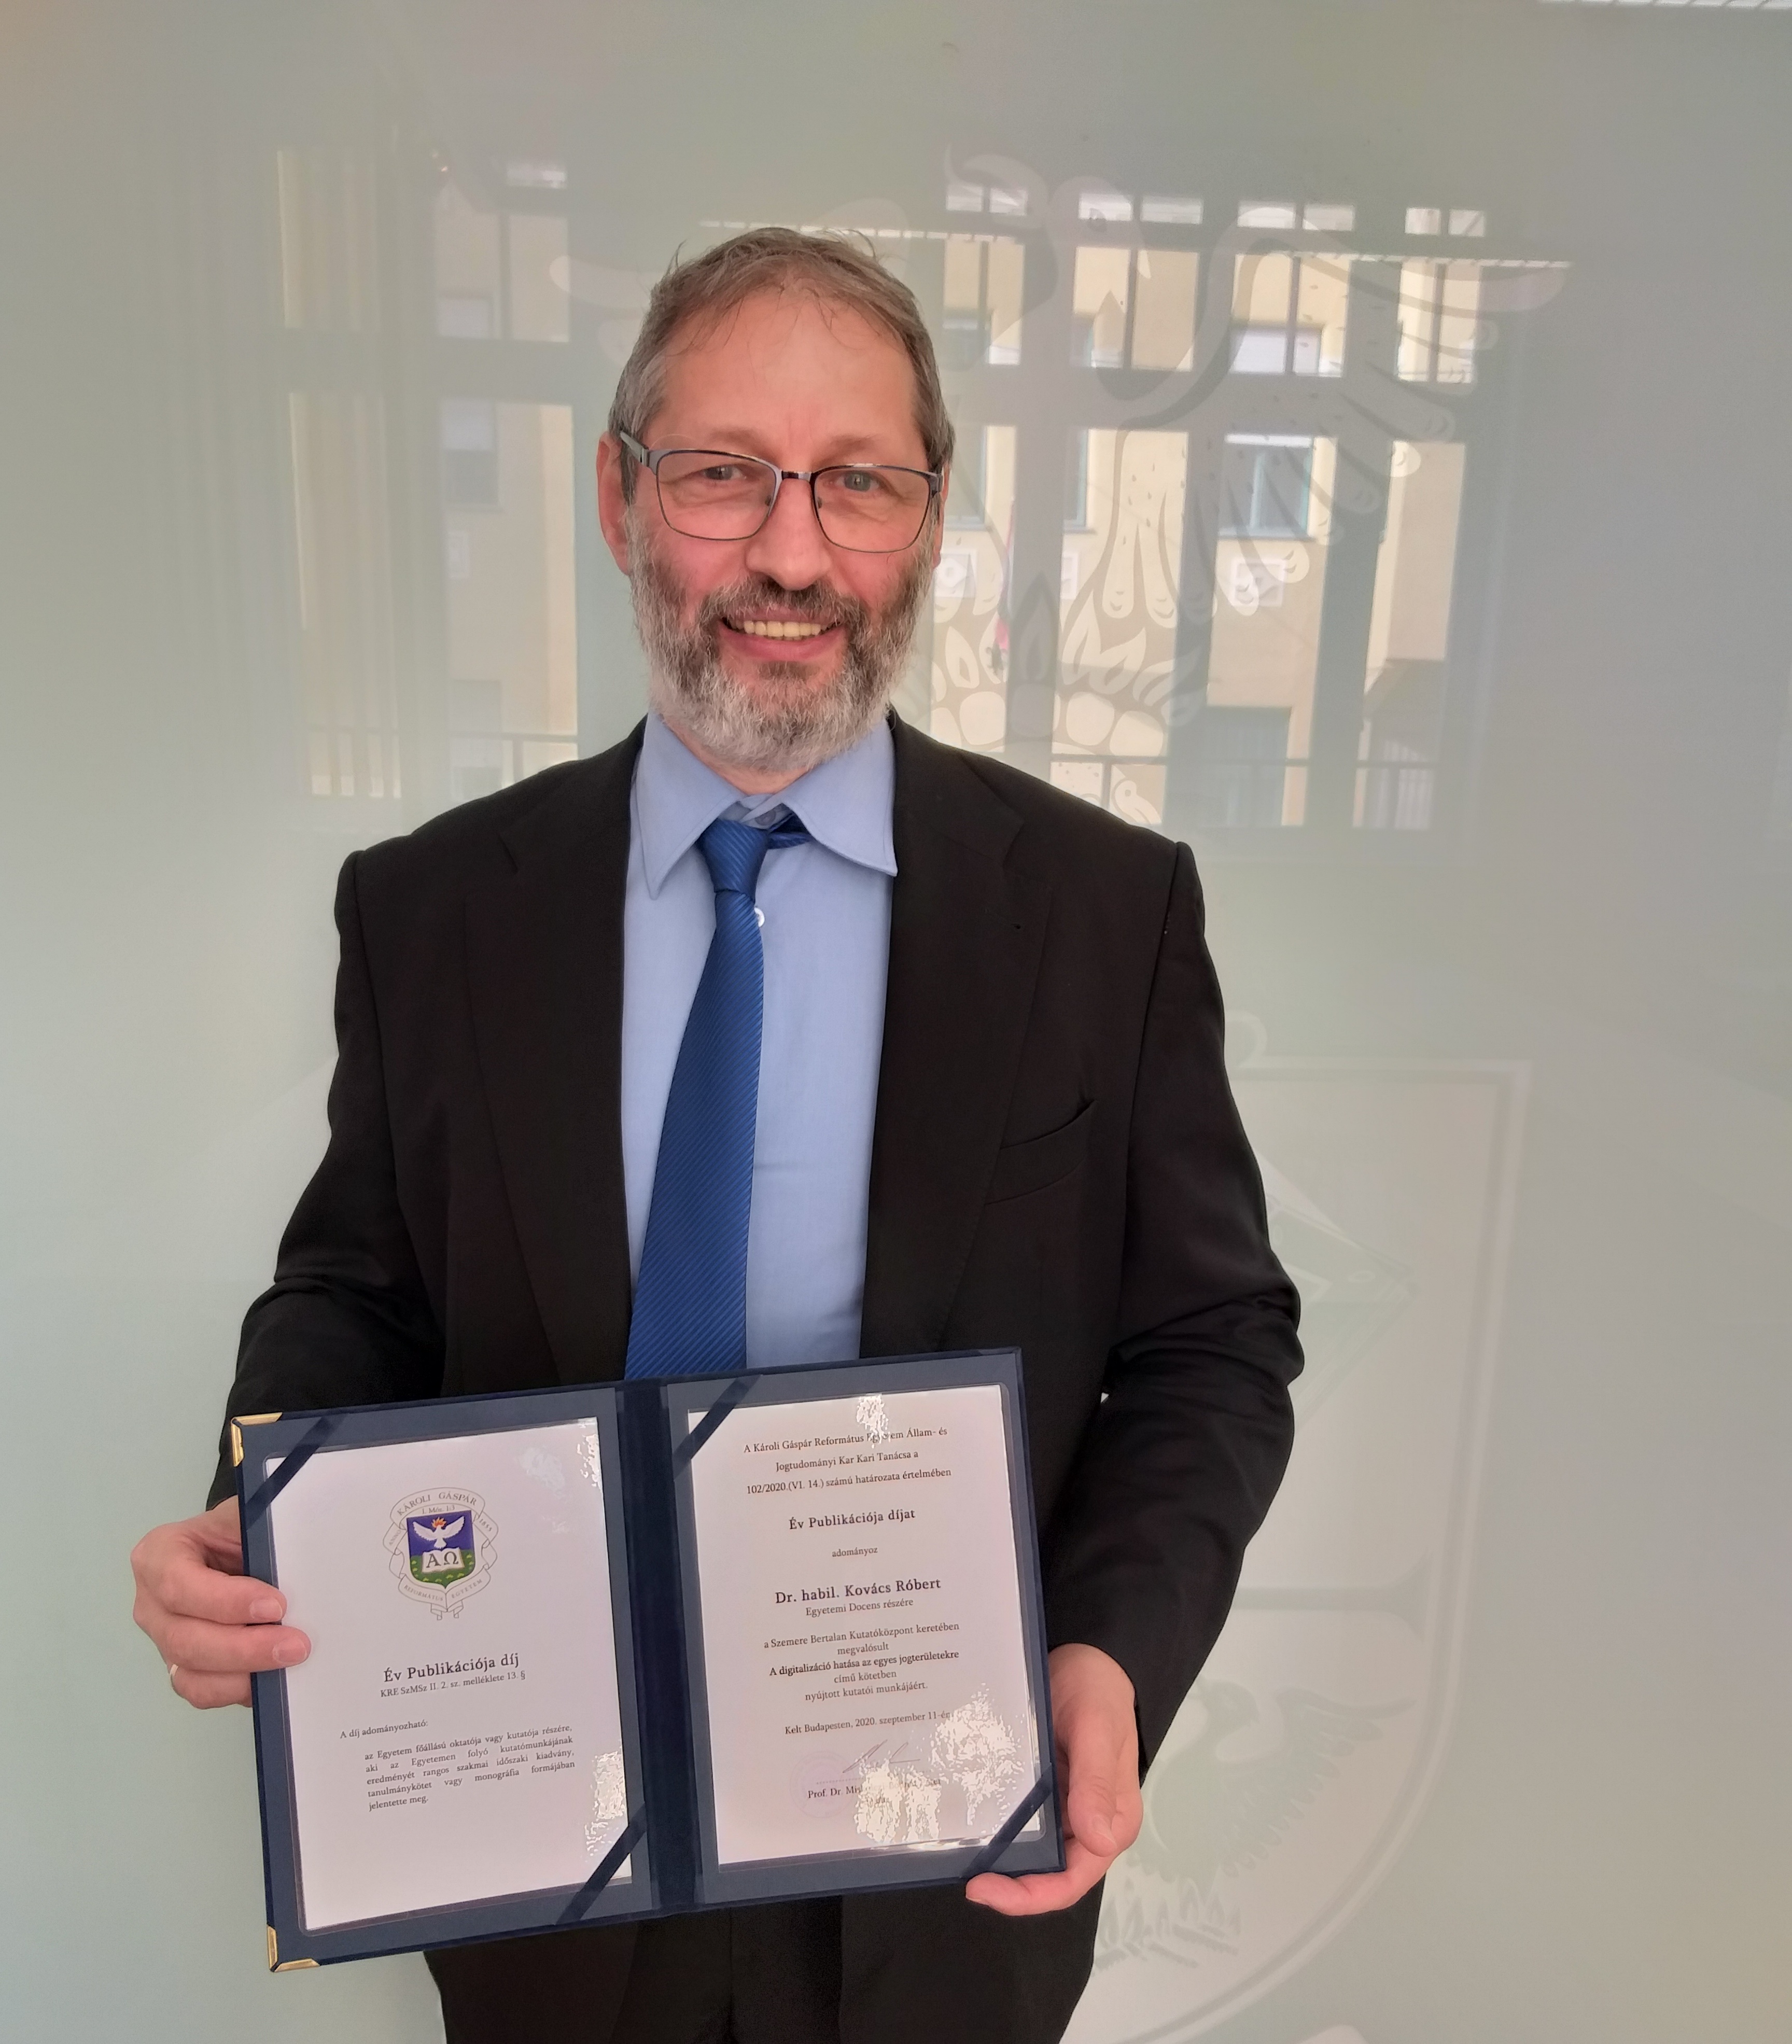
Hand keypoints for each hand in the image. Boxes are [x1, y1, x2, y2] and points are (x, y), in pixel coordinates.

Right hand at [130, 1497, 309, 1707]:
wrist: (232, 1551)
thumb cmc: (235, 1532)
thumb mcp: (243, 1515)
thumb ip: (259, 1524)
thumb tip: (293, 1539)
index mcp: (158, 1556)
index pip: (178, 1584)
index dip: (226, 1601)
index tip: (276, 1606)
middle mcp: (152, 1603)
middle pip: (184, 1639)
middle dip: (244, 1648)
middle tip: (296, 1646)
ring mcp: (164, 1640)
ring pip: (191, 1674)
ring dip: (242, 1675)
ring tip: (288, 1665)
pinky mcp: (183, 1668)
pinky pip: (203, 1692)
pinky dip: (237, 1690)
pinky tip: (270, 1680)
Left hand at [965, 1641, 1140, 1915]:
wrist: (1087, 1658)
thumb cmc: (1098, 1691)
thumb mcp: (1097, 1729)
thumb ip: (1096, 1783)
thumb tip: (1099, 1842)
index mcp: (1111, 1822)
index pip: (1071, 1878)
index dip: (1030, 1895)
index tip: (984, 1889)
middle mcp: (1087, 1824)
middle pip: (1047, 1873)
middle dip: (1006, 1883)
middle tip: (962, 1873)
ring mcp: (1063, 1810)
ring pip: (1030, 1851)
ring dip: (997, 1857)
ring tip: (954, 1849)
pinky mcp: (1043, 1791)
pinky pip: (1019, 1821)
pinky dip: (995, 1827)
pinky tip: (964, 1819)